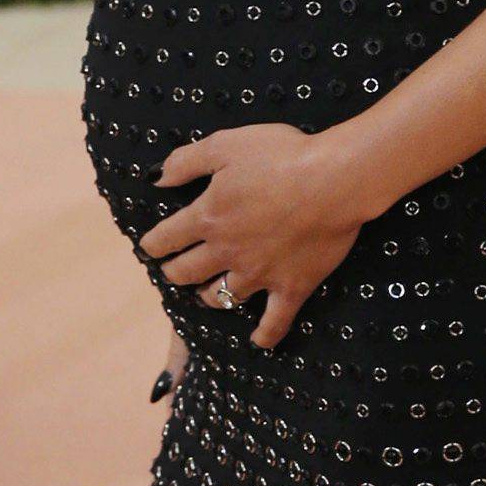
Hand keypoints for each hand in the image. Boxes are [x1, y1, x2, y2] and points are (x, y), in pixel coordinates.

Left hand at [140, 122, 365, 348]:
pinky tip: (258, 340)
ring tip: (204, 295)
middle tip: (174, 269)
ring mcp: (258, 274)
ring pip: (220, 297)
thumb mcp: (225, 145)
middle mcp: (226, 252)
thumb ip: (186, 162)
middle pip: (186, 273)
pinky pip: (274, 320)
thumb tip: (156, 179)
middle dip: (174, 272)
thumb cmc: (281, 156)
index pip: (165, 240)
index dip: (153, 244)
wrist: (334, 180)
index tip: (151, 246)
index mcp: (207, 218)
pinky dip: (265, 334)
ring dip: (206, 297)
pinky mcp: (291, 287)